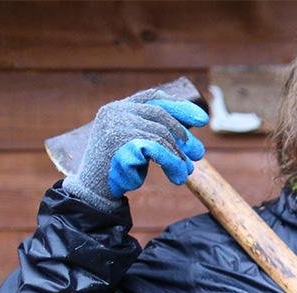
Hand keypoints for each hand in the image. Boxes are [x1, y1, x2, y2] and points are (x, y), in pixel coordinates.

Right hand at [62, 88, 208, 210]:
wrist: (95, 190)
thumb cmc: (119, 169)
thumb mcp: (138, 145)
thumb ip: (157, 134)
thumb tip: (192, 137)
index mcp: (118, 108)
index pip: (153, 98)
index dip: (179, 106)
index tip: (202, 119)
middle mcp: (115, 111)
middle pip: (160, 114)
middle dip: (183, 135)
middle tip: (198, 153)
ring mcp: (116, 125)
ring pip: (161, 134)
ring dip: (178, 156)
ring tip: (186, 172)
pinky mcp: (119, 142)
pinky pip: (156, 148)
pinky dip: (172, 162)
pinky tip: (178, 175)